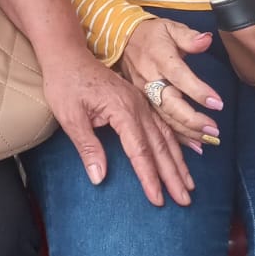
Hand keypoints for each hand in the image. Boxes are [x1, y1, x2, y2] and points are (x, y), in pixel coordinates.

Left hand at [41, 50, 193, 208]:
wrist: (67, 55)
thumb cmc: (65, 84)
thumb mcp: (70, 116)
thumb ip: (87, 146)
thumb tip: (99, 177)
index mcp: (122, 110)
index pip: (140, 150)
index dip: (150, 177)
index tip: (159, 199)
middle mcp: (137, 106)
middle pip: (159, 146)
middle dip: (173, 175)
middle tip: (185, 200)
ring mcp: (140, 103)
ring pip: (165, 136)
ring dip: (178, 162)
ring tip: (189, 185)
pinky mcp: (138, 101)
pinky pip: (161, 125)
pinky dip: (173, 144)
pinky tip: (180, 157)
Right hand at [119, 18, 221, 150]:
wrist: (122, 40)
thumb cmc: (152, 34)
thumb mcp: (170, 27)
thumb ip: (189, 36)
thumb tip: (206, 40)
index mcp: (160, 58)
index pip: (180, 76)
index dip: (198, 91)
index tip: (217, 103)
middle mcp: (151, 79)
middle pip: (170, 104)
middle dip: (192, 120)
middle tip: (214, 130)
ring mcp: (144, 93)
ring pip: (164, 117)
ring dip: (186, 132)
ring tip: (208, 140)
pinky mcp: (142, 103)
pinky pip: (159, 122)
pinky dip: (176, 137)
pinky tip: (193, 146)